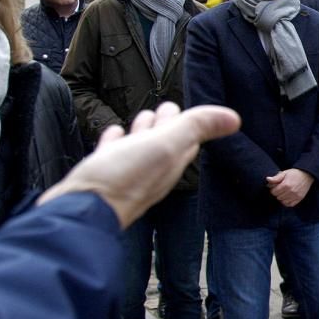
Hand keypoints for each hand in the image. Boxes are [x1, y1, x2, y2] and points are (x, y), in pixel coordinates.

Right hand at [38, 103, 240, 228]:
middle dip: (167, 123)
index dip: (190, 121)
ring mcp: (126, 174)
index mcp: (170, 161)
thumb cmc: (125, 178)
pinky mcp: (101, 176)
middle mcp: (152, 170)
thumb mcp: (165, 145)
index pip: (187, 138)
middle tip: (167, 107)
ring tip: (144, 117)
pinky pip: (112, 153)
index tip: (190, 107)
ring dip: (143, 130)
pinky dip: (116, 141)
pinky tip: (114, 133)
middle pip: (165, 141)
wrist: (82, 211)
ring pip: (139, 146)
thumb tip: (236, 119)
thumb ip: (196, 127)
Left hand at [266, 168, 313, 207]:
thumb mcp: (285, 173)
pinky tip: (287, 197)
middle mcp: (290, 191)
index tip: (275, 186)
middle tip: (280, 189)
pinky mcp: (299, 198)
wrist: (307, 174)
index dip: (273, 189)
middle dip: (277, 193)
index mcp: (286, 185)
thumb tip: (267, 179)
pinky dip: (287, 202)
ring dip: (282, 198)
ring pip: (283, 201)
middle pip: (278, 197)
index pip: (274, 192)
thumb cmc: (295, 173)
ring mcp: (295, 196)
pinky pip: (290, 204)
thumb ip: (276, 177)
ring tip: (284, 193)